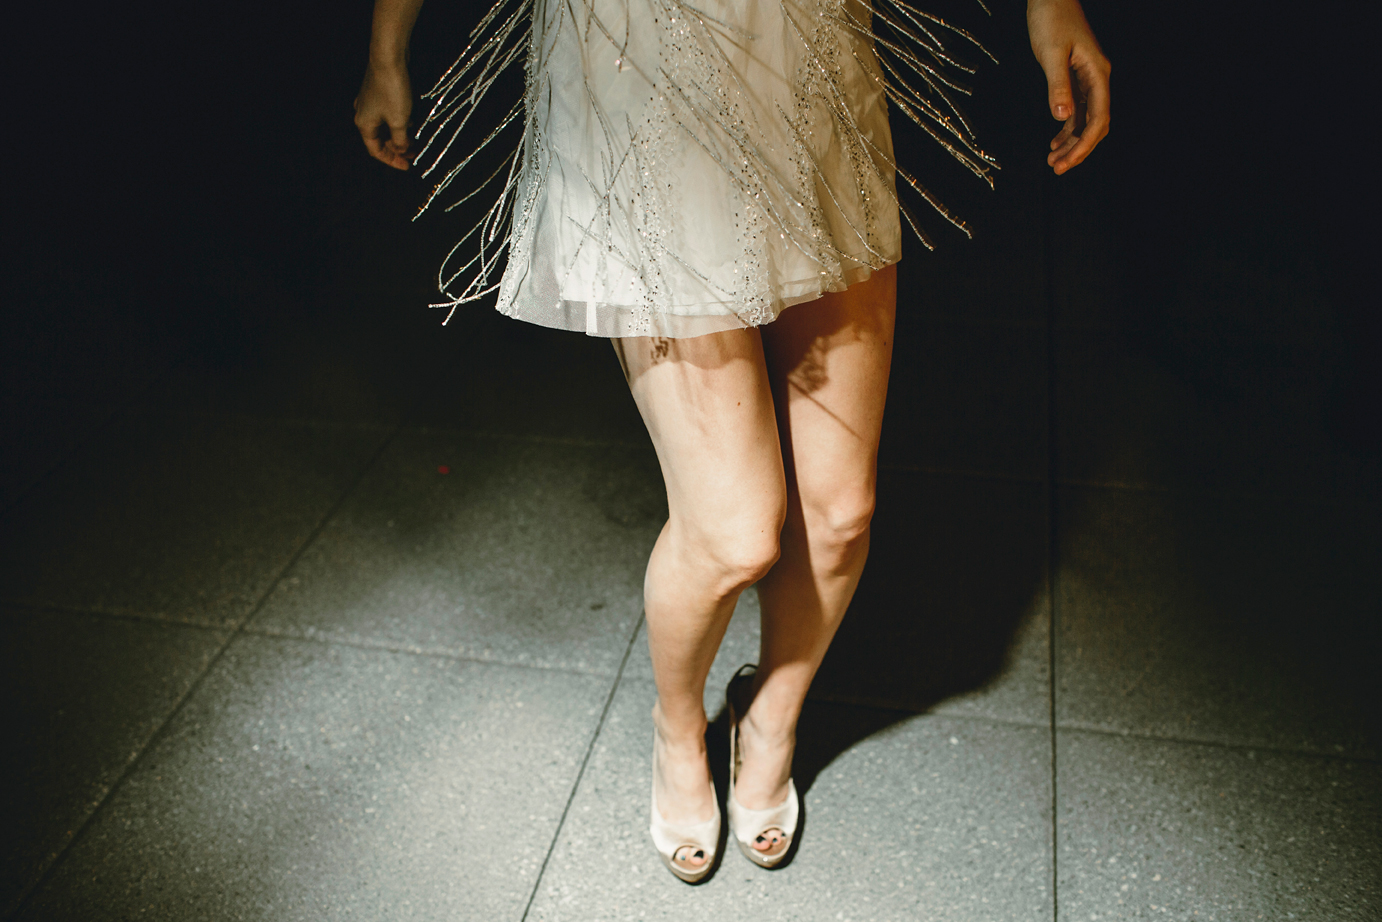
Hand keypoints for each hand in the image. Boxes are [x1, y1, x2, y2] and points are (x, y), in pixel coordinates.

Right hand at [354, 62, 413, 169]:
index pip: (376, 151)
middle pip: (380, 139)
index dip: (392, 161)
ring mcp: (369, 102)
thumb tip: (401, 149)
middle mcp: (363, 114)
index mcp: (364, 125)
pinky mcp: (377, 92)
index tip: (408, 166)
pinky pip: (387, 114)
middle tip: (413, 155)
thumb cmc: (392, 90)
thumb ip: (400, 141)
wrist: (388, 58)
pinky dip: (398, 122)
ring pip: (385, 126)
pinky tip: (411, 122)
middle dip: (397, 148)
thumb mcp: (400, 121)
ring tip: (415, 141)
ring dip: (399, 135)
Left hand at [1027, 0, 1109, 174]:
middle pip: (1095, 124)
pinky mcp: (1075, 78)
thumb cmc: (1052, 18)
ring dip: (1070, 143)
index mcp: (1097, 74)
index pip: (1098, 118)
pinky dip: (1066, 128)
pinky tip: (1054, 141)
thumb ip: (1058, 85)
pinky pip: (1076, 111)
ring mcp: (1087, 80)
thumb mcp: (1052, 52)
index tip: (1069, 161)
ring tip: (1053, 161)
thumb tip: (1062, 116)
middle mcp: (1096, 79)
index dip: (1085, 144)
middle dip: (1078, 149)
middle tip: (1057, 167)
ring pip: (1085, 121)